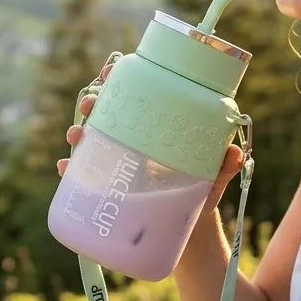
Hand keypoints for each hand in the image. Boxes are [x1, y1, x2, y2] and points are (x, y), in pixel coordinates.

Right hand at [57, 62, 246, 216]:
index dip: (122, 77)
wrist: (187, 231)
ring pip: (92, 138)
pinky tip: (66, 167)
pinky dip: (71, 168)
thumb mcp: (214, 177)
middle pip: (108, 111)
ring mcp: (119, 161)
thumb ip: (224, 166)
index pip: (138, 94)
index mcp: (158, 126)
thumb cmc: (202, 192)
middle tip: (90, 105)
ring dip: (78, 131)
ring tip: (75, 136)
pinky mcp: (108, 186)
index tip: (112, 70)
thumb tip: (234, 155)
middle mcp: (135, 138)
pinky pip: (84, 173)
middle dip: (93, 101)